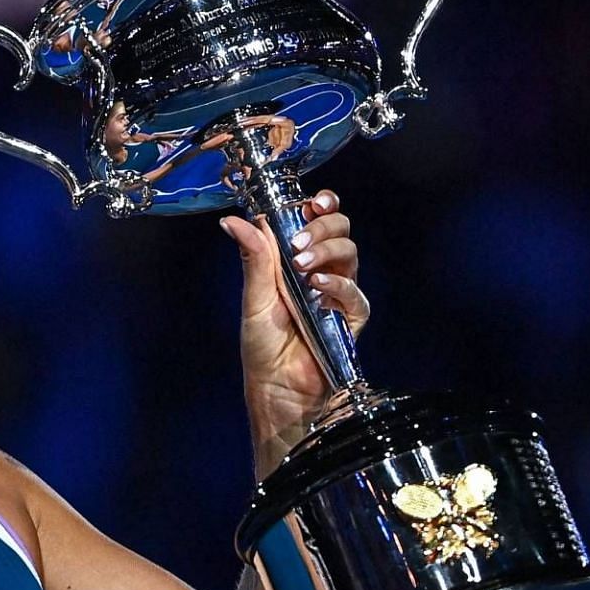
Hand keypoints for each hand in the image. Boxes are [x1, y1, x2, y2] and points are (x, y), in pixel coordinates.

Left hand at [218, 191, 370, 475]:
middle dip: (323, 227)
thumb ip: (254, 257)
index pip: (318, 219)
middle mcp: (321, 270)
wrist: (277, 388)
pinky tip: (318, 287)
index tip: (315, 201)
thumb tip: (233, 219)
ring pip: (350, 253)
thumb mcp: (254, 297)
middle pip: (339, 229)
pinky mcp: (351, 318)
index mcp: (295, 259)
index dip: (322, 205)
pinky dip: (338, 285)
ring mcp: (338, 293)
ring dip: (327, 251)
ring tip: (303, 266)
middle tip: (299, 241)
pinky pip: (355, 293)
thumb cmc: (262, 347)